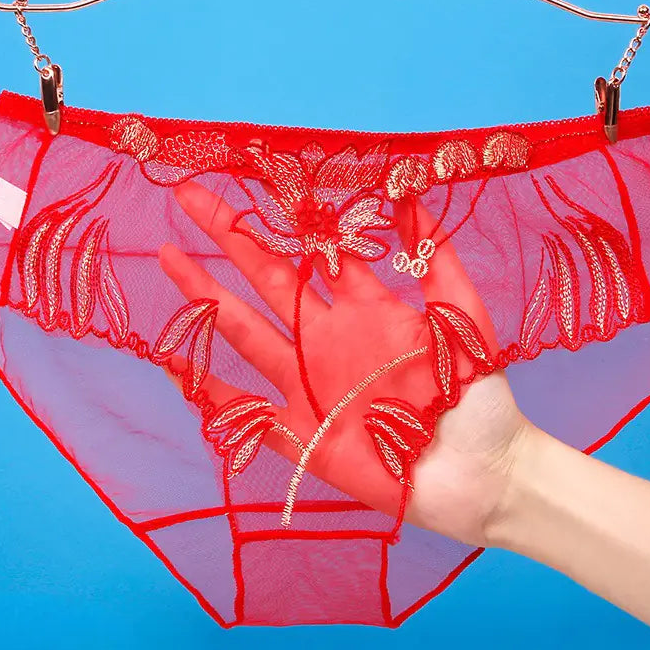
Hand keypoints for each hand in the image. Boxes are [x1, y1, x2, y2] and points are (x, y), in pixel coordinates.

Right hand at [158, 180, 526, 544]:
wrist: (479, 472)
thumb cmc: (478, 398)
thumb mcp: (464, 317)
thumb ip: (437, 259)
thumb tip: (411, 193)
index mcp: (366, 309)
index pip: (315, 251)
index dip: (284, 216)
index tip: (251, 178)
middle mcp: (328, 339)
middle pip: (268, 281)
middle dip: (228, 240)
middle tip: (188, 198)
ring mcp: (310, 386)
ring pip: (247, 334)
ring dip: (207, 299)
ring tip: (170, 261)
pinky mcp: (302, 436)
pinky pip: (246, 413)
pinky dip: (211, 392)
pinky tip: (177, 365)